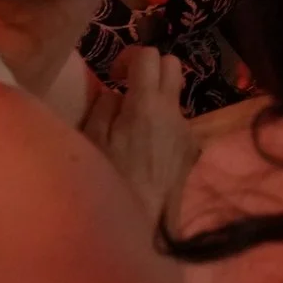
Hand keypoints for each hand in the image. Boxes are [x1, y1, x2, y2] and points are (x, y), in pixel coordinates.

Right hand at [79, 46, 194, 222]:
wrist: (143, 227)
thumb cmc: (108, 183)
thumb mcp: (91, 142)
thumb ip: (102, 108)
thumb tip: (112, 92)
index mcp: (145, 105)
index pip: (148, 55)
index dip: (129, 57)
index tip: (114, 75)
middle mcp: (173, 112)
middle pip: (172, 65)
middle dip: (150, 68)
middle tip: (127, 88)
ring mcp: (187, 131)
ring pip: (176, 97)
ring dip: (157, 99)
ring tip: (133, 126)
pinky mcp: (192, 151)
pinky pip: (177, 125)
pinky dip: (163, 126)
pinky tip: (146, 151)